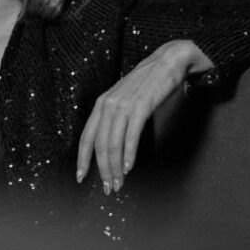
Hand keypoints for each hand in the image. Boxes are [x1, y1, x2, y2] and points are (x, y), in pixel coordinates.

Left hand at [75, 40, 212, 192]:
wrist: (168, 61)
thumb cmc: (147, 84)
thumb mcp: (124, 100)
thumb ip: (114, 118)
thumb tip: (110, 145)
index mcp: (101, 104)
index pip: (86, 137)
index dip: (83, 160)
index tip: (81, 177)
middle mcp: (108, 105)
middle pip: (100, 145)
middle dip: (103, 170)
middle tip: (108, 187)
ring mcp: (124, 105)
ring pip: (114, 144)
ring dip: (116, 168)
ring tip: (119, 183)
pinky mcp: (141, 106)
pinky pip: (131, 136)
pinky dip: (129, 155)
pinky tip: (130, 167)